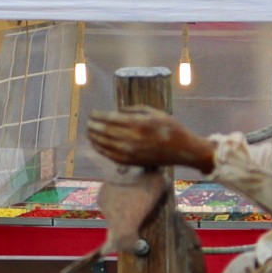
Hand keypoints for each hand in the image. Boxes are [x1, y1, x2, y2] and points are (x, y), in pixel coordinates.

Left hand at [87, 108, 214, 173]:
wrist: (183, 150)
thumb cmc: (170, 128)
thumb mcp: (154, 112)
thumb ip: (134, 110)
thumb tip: (116, 111)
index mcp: (138, 123)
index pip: (110, 119)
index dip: (98, 116)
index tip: (93, 113)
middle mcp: (132, 138)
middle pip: (105, 131)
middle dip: (93, 126)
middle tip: (88, 122)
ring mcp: (131, 152)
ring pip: (105, 144)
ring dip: (94, 137)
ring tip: (89, 132)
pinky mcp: (132, 162)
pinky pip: (110, 156)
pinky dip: (101, 149)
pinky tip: (96, 144)